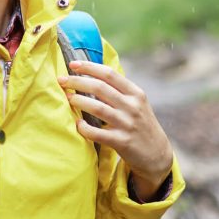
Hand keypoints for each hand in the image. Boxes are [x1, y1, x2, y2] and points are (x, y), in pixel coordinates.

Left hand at [58, 60, 173, 197]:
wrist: (156, 154)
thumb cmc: (140, 124)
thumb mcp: (137, 103)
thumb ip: (119, 90)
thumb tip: (92, 73)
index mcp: (135, 93)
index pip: (109, 74)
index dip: (89, 67)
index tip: (72, 64)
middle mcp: (132, 106)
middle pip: (100, 88)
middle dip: (77, 81)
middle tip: (62, 80)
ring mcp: (127, 124)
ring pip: (98, 108)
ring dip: (79, 101)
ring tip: (68, 98)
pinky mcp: (122, 142)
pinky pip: (97, 133)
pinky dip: (84, 127)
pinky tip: (77, 124)